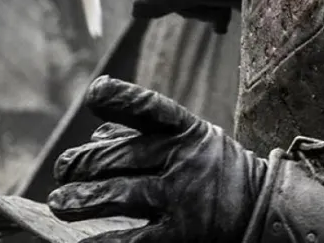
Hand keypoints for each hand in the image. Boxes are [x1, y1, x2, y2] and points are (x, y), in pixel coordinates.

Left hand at [49, 77, 267, 241]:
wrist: (263, 209)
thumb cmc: (214, 169)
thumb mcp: (194, 139)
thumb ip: (148, 134)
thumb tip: (97, 135)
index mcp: (188, 130)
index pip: (150, 107)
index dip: (120, 98)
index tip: (94, 95)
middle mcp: (185, 159)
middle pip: (118, 157)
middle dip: (81, 164)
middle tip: (62, 172)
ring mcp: (183, 198)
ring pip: (116, 195)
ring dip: (79, 200)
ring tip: (60, 203)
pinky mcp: (182, 236)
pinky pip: (131, 241)